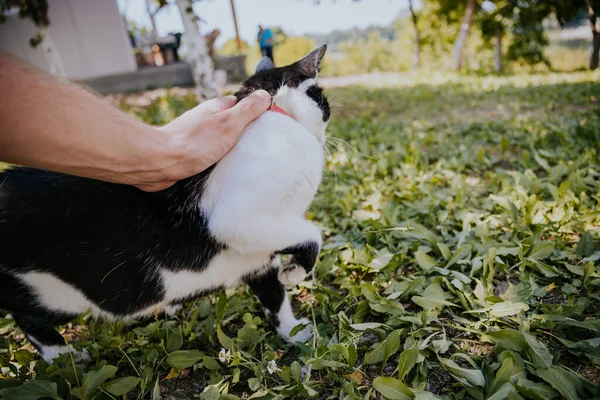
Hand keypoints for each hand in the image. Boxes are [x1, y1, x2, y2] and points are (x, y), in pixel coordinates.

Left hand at [133, 90, 270, 191]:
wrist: (160, 162)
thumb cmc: (196, 142)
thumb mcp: (229, 123)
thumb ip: (248, 109)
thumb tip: (265, 95)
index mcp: (217, 107)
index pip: (242, 104)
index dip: (255, 112)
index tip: (268, 125)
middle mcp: (206, 118)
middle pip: (231, 122)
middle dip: (243, 132)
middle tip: (257, 145)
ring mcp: (196, 134)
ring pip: (220, 138)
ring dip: (230, 147)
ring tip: (242, 159)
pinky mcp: (189, 151)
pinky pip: (209, 153)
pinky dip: (218, 158)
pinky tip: (222, 167)